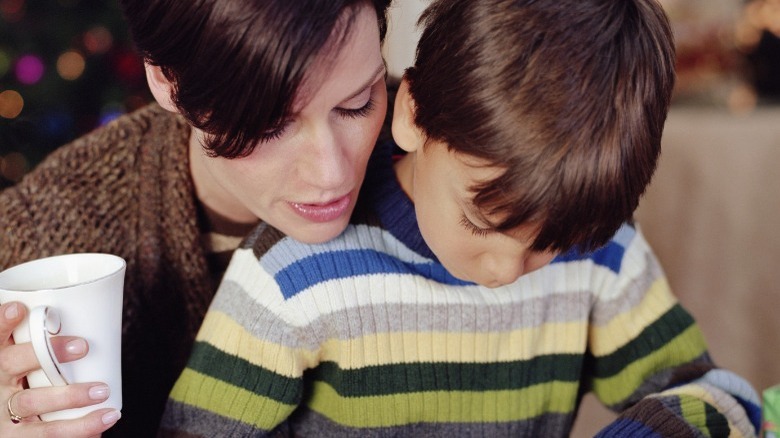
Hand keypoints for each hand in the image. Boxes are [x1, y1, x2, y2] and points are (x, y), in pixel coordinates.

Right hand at [0, 302, 120, 436]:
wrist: (10, 424)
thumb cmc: (24, 385)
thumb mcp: (22, 363)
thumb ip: (42, 346)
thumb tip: (80, 310)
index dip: (1, 322)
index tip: (18, 309)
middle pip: (12, 364)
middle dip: (47, 353)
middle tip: (82, 346)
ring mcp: (3, 414)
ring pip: (33, 403)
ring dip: (71, 397)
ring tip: (102, 390)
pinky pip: (47, 434)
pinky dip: (78, 430)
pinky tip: (102, 422)